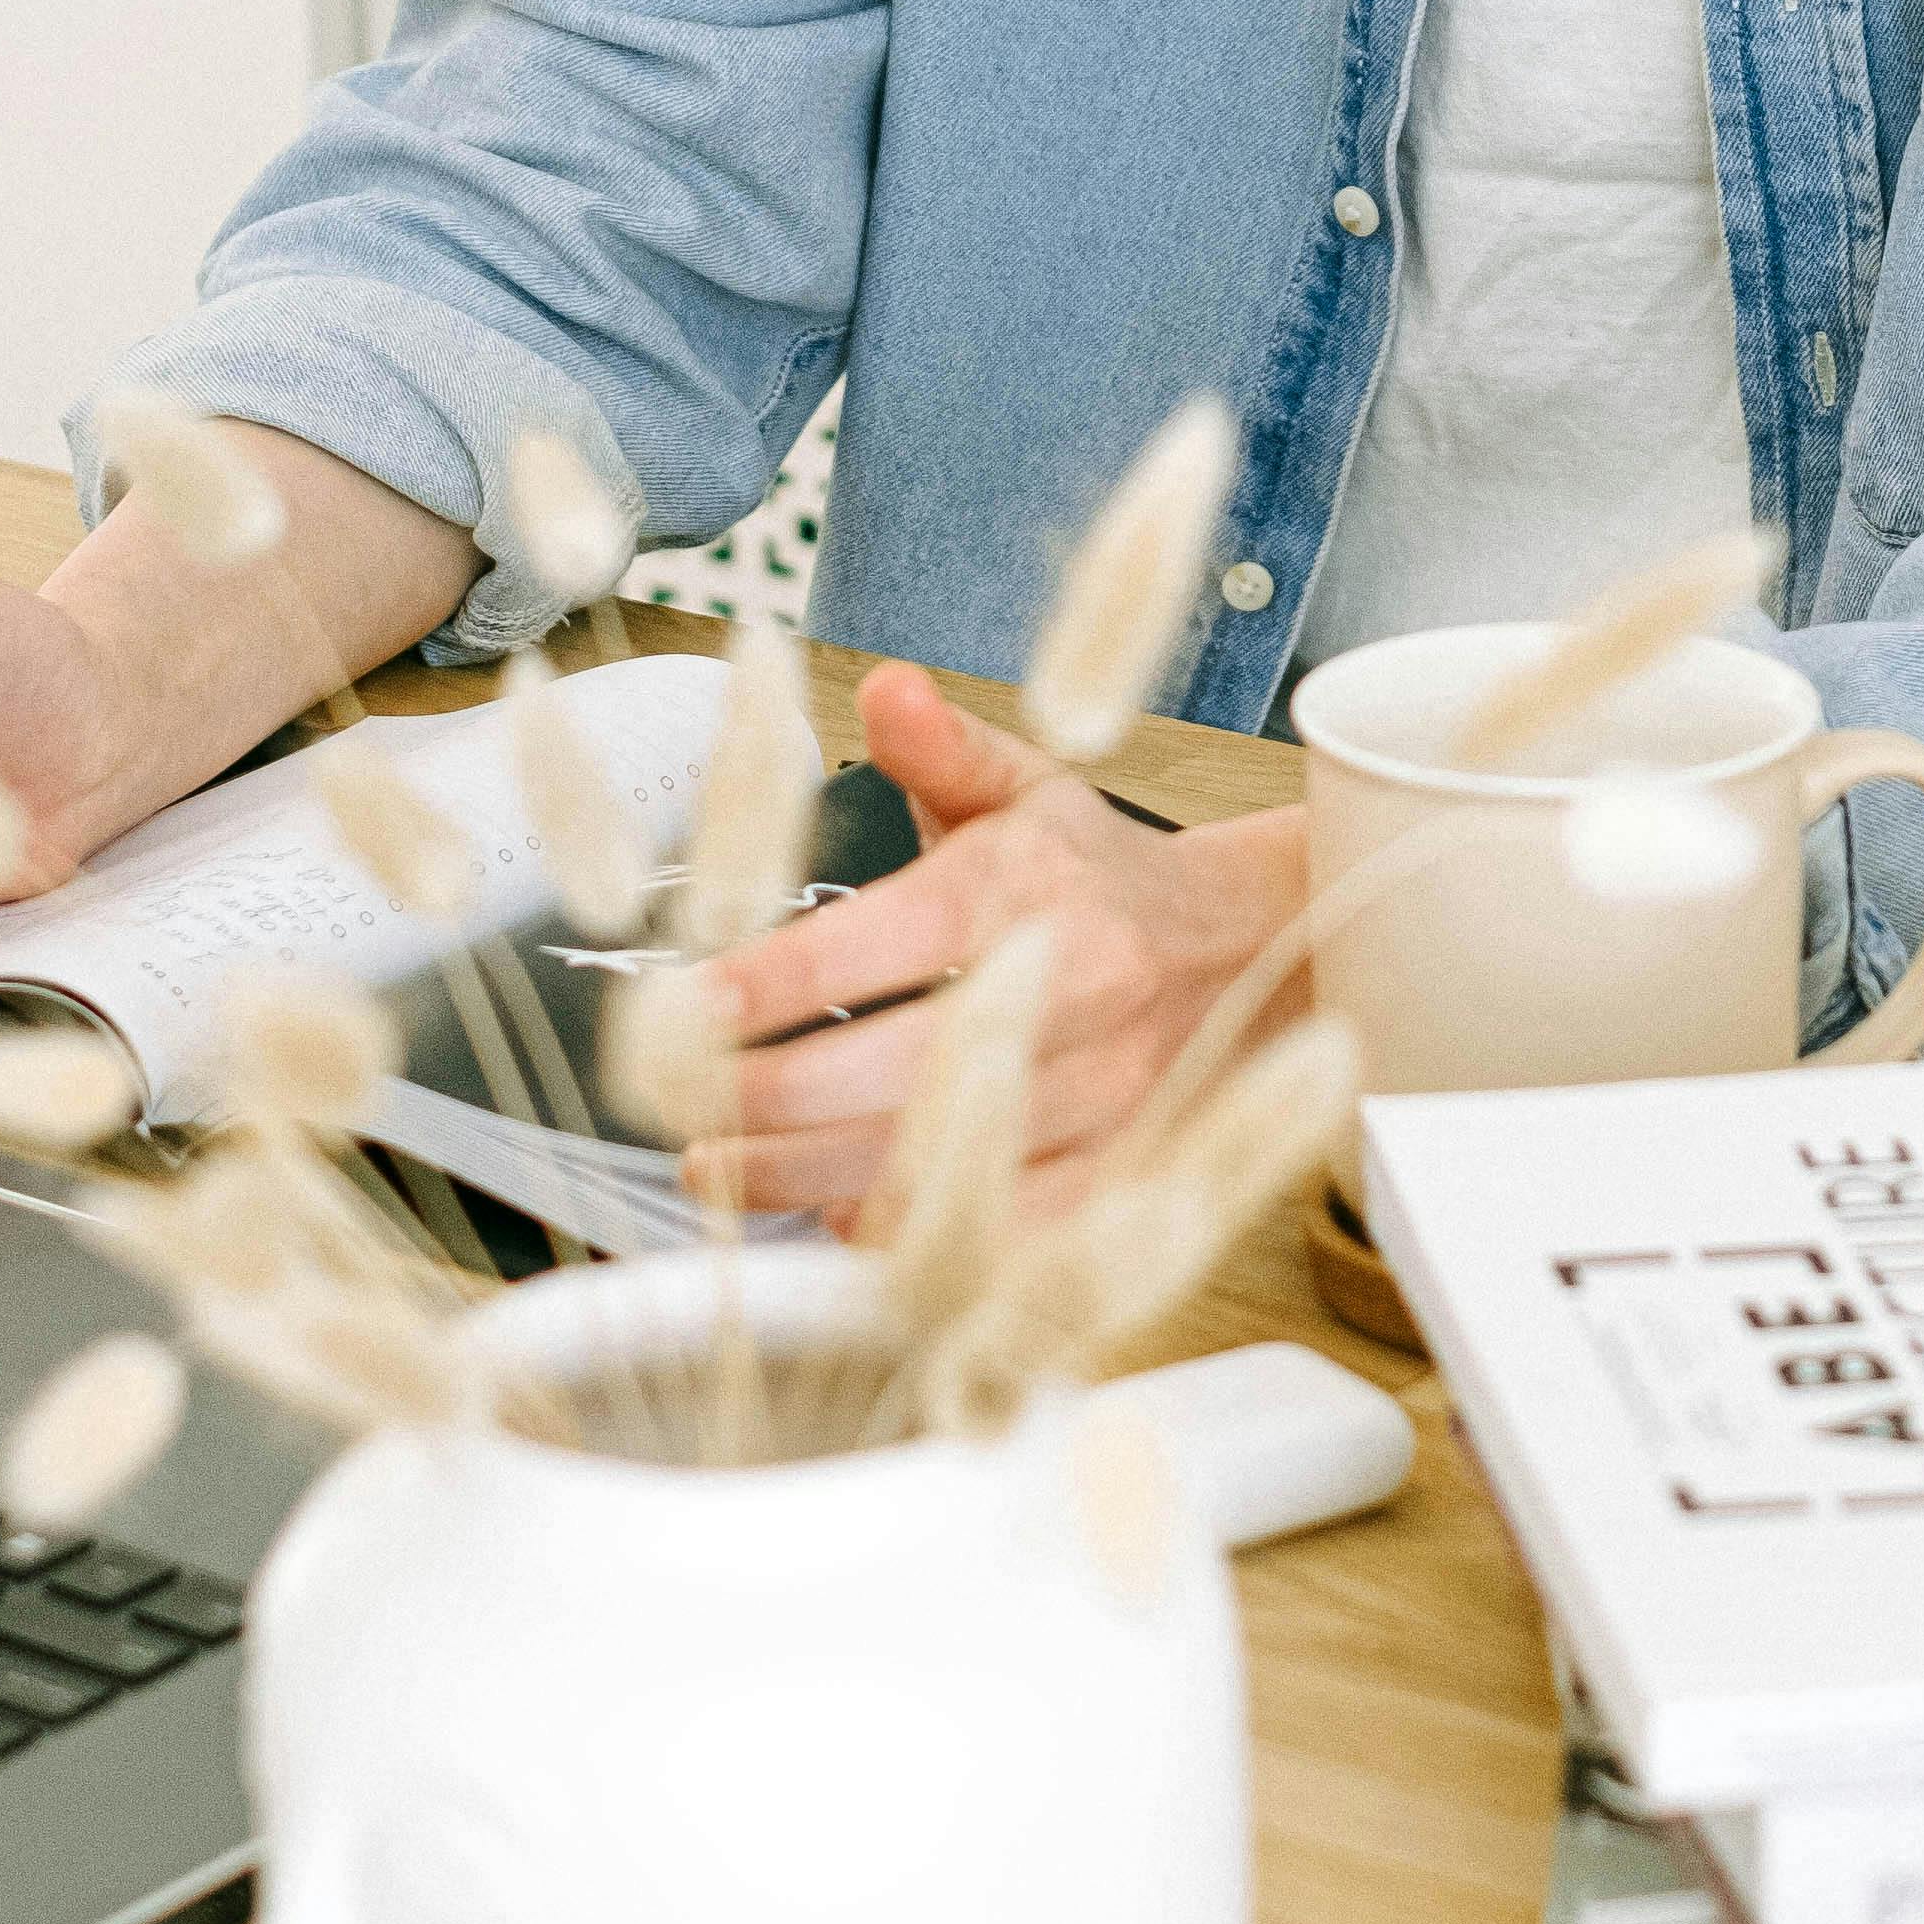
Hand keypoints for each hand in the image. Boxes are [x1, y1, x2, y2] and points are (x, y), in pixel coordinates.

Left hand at [695, 660, 1308, 1221]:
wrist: (1249, 953)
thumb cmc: (1102, 877)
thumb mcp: (1027, 788)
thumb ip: (941, 748)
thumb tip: (883, 688)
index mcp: (1021, 890)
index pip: (872, 946)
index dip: (767, 986)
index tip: (678, 1007)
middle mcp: (1061, 995)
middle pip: (888, 1076)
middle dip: (766, 1103)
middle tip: (675, 1111)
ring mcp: (1093, 1097)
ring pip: (933, 1168)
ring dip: (806, 1181)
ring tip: (718, 1169)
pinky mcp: (1112, 1173)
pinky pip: (993, 1232)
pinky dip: (901, 1235)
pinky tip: (827, 1217)